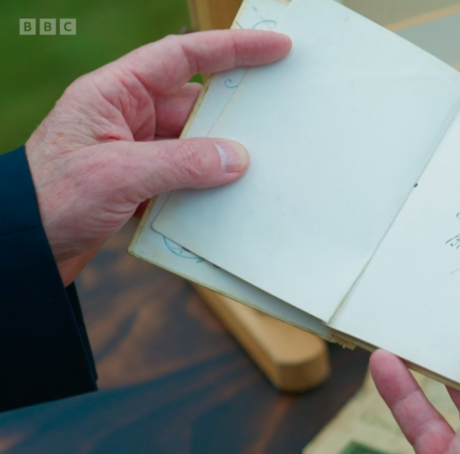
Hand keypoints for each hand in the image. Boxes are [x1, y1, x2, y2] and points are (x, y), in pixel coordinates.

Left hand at [24, 30, 291, 284]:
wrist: (19, 249)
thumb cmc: (50, 200)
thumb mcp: (116, 175)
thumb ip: (180, 163)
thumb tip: (238, 158)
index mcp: (113, 93)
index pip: (182, 56)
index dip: (233, 48)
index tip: (276, 46)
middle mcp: (126, 116)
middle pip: (195, 105)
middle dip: (234, 117)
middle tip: (281, 121)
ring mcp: (134, 151)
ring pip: (195, 146)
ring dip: (221, 161)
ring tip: (260, 172)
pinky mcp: (139, 184)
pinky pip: (186, 178)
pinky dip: (207, 189)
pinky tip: (228, 202)